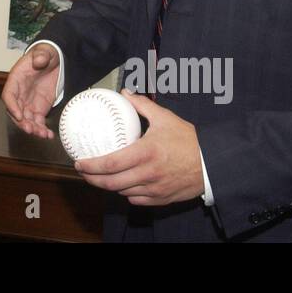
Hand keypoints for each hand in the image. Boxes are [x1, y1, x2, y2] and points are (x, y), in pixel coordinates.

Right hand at [2, 44, 60, 138]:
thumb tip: (39, 60)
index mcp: (16, 79)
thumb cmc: (45, 54)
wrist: (55, 60)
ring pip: (26, 120)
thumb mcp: (44, 51)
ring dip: (33, 128)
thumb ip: (41, 55)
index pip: (8, 95)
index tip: (18, 115)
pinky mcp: (39, 109)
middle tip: (30, 129)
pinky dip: (42, 130)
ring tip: (42, 134)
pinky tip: (48, 135)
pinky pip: (38, 122)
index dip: (12, 106)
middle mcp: (20, 93)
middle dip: (21, 122)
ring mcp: (29, 102)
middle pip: (15, 111)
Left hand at [73, 90, 203, 205]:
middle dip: (92, 179)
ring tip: (99, 177)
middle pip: (111, 183)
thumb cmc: (189, 140)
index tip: (79, 162)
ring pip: (122, 192)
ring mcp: (154, 189)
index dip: (91, 166)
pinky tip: (122, 184)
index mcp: (145, 153)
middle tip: (83, 171)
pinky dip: (126, 193)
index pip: (110, 164)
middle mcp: (147, 174)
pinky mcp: (161, 199)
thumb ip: (142, 105)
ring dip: (108, 186)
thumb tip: (125, 92)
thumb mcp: (165, 118)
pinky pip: (136, 199)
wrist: (212, 163)